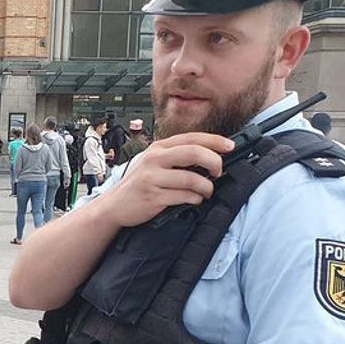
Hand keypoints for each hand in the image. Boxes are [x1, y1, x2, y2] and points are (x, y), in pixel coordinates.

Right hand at [95, 132, 232, 227]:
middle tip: (219, 171)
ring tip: (206, 191)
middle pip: (193, 152)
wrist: (115, 205)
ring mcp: (152, 178)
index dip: (214, 141)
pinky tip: (193, 199)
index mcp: (158, 148)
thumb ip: (176, 157)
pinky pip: (184, 196)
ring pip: (192, 178)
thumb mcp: (154, 163)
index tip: (230, 146)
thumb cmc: (140, 184)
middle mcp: (154, 159)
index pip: (191, 138)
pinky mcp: (153, 196)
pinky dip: (195, 199)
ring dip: (206, 187)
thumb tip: (210, 155)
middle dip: (214, 161)